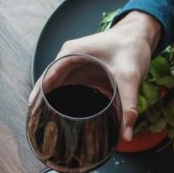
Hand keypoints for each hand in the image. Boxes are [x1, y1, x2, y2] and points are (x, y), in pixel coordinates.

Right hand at [29, 11, 160, 140]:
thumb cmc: (131, 47)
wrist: (140, 35)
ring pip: (56, 87)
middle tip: (37, 125)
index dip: (39, 94)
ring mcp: (74, 66)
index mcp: (72, 53)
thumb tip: (126, 136)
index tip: (33, 112)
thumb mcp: (130, 77)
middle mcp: (68, 59)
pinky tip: (61, 118)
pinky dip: (63, 102)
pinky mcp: (82, 74)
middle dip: (42, 103)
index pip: (48, 76)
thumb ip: (128, 107)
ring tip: (45, 125)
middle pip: (48, 83)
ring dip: (51, 104)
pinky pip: (67, 89)